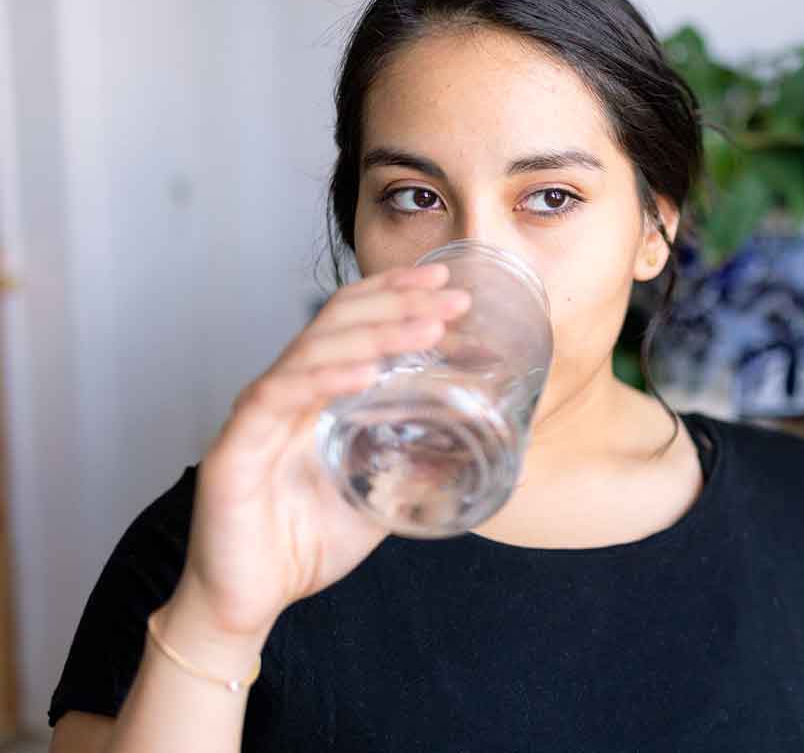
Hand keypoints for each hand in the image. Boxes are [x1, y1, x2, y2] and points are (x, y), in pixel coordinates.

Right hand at [167, 263, 471, 645]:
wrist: (249, 601)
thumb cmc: (306, 542)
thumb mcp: (384, 494)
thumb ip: (422, 465)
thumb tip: (488, 451)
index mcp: (315, 394)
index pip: (353, 322)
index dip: (396, 295)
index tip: (448, 283)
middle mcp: (285, 392)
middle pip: (338, 323)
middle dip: (399, 303)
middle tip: (452, 297)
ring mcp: (257, 417)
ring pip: (314, 352)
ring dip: (374, 335)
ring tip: (426, 329)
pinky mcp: (234, 450)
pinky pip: (277, 399)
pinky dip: (324, 380)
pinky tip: (367, 373)